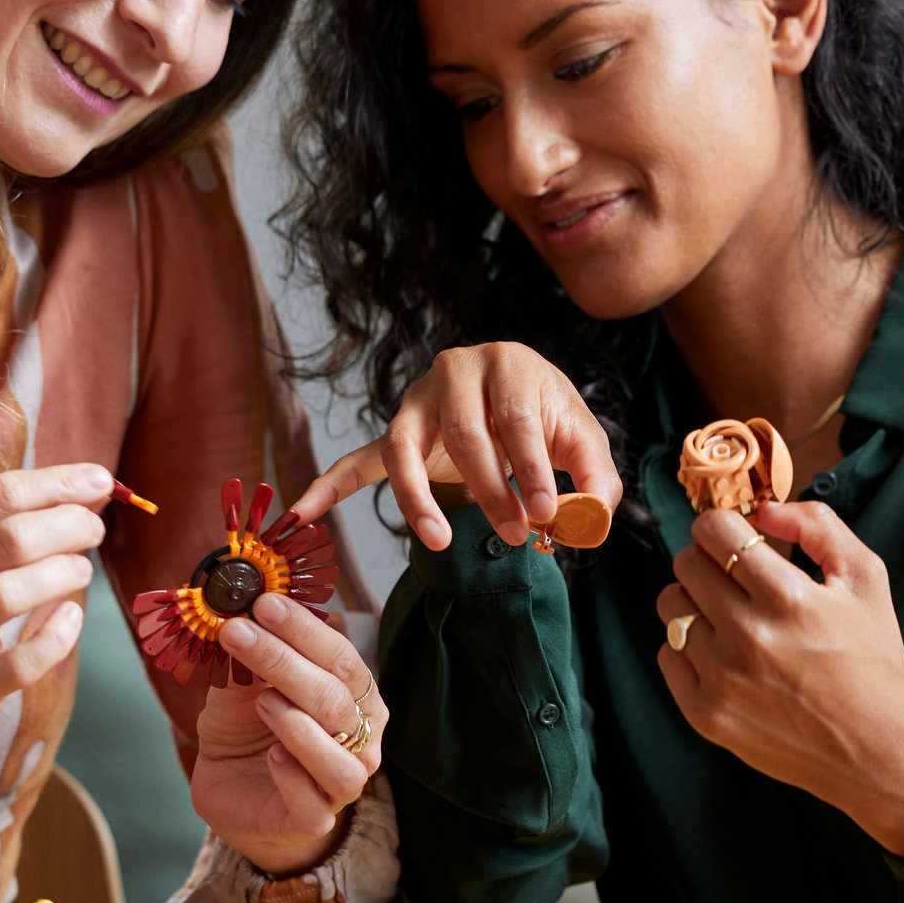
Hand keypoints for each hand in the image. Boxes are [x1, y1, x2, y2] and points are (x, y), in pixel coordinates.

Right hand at [0, 463, 111, 752]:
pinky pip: (18, 664)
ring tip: (81, 571)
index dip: (55, 483)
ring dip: (60, 574)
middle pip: (8, 539)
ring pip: (6, 595)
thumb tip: (83, 493)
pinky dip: (56, 638)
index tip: (98, 479)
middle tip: (92, 530)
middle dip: (67, 525)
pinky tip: (70, 620)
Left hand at [187, 591, 385, 875]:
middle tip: (239, 632)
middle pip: (335, 699)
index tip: (263, 603)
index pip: (340, 657)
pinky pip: (313, 800)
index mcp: (354, 696)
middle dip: (285, 662)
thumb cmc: (248, 730)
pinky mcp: (314, 820)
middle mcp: (361, 738)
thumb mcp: (243, 687)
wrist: (232, 792)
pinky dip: (292, 774)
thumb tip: (241, 610)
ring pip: (339, 756)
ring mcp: (342, 783)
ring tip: (262, 701)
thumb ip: (251, 659)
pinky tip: (270, 756)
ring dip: (298, 723)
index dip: (303, 629)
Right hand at [289, 343, 621, 550]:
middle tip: (517, 533)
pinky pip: (358, 459)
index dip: (531, 467)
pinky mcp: (396, 431)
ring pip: (404, 446)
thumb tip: (587, 522)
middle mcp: (456, 371)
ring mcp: (417, 400)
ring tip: (438, 539)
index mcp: (508, 363)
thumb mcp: (582, 440)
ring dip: (420, 498)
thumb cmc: (548, 418)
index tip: (546, 513)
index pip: (515, 416)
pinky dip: (331, 486)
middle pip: (463, 432)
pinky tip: (305, 511)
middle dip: (490, 490)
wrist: (516, 394)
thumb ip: (597, 480)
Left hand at [654, 500, 903, 866]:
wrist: (878, 752)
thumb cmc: (875, 661)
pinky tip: (725, 653)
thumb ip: (818, 526)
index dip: (723, 526)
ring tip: (731, 616)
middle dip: (710, 560)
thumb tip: (762, 510)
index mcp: (788, 598)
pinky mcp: (706, 715)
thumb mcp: (865, 579)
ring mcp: (722, 680)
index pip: (714, 530)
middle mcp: (748, 638)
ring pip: (671, 607)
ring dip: (695, 601)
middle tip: (737, 578)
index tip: (736, 538)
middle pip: (686, 564)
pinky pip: (667, 654)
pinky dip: (689, 647)